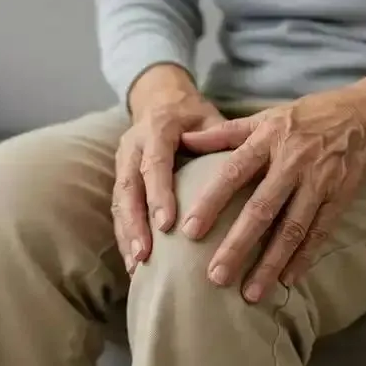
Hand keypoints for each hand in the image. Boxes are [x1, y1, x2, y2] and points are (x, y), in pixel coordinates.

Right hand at [113, 64, 225, 273]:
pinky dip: (124, 236)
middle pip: (129, 187)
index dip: (159, 194)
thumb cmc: (191, 113)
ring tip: (137, 267)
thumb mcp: (209, 117)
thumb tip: (248, 169)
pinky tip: (133, 262)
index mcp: (157, 128)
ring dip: (126, 235)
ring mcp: (122, 162)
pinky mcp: (119, 177)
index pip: (155, 163)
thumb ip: (221, 140)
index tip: (167, 225)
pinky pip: (117, 209)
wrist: (159, 98)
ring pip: (118, 201)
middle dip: (135, 224)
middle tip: (146, 256)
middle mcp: (133, 145)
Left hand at [180, 66, 365, 302]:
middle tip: (215, 277)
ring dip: (271, 263)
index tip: (189, 231)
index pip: (233, 173)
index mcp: (267, 140)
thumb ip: (223, 133)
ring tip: (250, 294)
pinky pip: (320, 233)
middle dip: (238, 245)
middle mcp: (292, 163)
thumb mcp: (264, 118)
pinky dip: (304, 258)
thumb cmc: (304, 119)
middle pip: (261, 209)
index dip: (211, 202)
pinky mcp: (340, 198)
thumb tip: (184, 139)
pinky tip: (287, 281)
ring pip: (292, 229)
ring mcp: (319, 182)